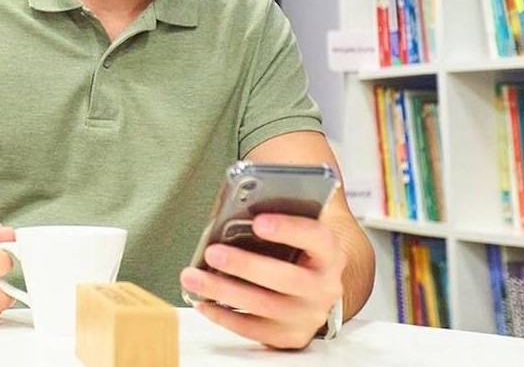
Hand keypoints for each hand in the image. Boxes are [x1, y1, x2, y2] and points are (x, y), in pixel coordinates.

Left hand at [179, 213, 344, 348]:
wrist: (314, 289)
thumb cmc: (298, 250)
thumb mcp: (299, 226)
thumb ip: (282, 206)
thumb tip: (251, 188)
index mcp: (330, 253)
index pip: (317, 238)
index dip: (289, 229)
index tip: (258, 221)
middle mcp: (324, 287)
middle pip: (287, 279)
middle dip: (245, 265)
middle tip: (212, 252)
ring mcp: (307, 315)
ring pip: (264, 306)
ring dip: (224, 290)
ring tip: (194, 276)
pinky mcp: (289, 336)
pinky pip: (253, 329)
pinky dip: (224, 315)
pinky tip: (203, 300)